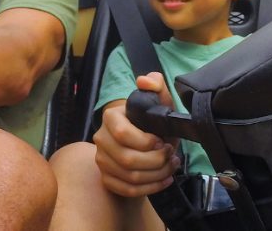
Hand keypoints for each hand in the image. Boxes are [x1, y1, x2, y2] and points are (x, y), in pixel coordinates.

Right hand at [92, 72, 180, 196]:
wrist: (142, 139)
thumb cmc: (151, 120)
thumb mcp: (158, 99)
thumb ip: (155, 85)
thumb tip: (145, 81)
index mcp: (110, 118)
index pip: (123, 134)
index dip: (147, 142)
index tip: (162, 141)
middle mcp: (101, 139)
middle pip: (127, 159)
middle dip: (156, 161)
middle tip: (170, 155)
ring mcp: (102, 160)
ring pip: (130, 177)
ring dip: (156, 175)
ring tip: (170, 166)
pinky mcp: (107, 178)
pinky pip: (127, 189)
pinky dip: (150, 188)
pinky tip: (163, 179)